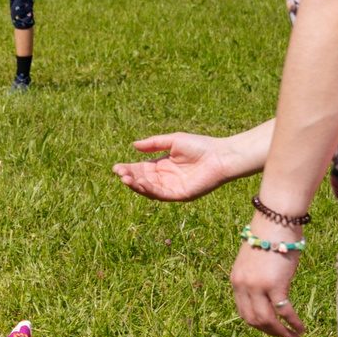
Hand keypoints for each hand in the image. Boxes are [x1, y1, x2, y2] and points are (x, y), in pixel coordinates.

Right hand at [113, 133, 237, 202]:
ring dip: (136, 185)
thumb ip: (154, 144)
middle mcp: (166, 178)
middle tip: (119, 172)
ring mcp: (173, 188)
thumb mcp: (173, 141)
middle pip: (142, 180)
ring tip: (125, 178)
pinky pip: (162, 194)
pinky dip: (150, 190)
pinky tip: (141, 183)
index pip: (141, 170)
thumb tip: (134, 145)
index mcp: (162, 166)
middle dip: (129, 177)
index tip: (116, 167)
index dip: (128, 169)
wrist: (221, 155)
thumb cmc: (200, 145)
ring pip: (149, 190)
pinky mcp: (181, 195)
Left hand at [230, 239, 305, 336]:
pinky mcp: (274, 285)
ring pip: (267, 320)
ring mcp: (257, 286)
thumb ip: (258, 279)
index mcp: (236, 280)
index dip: (257, 324)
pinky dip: (293, 323)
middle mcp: (243, 286)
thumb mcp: (256, 262)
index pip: (243, 311)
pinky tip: (301, 328)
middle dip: (270, 332)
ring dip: (281, 333)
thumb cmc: (270, 237)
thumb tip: (270, 293)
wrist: (275, 221)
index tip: (271, 329)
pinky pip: (283, 311)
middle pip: (253, 320)